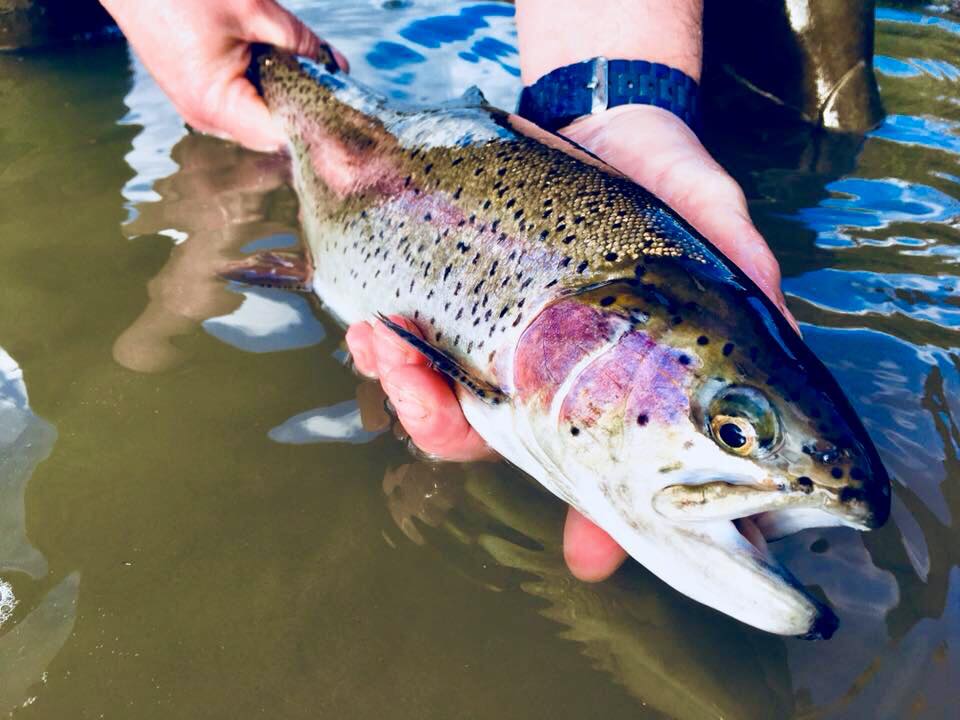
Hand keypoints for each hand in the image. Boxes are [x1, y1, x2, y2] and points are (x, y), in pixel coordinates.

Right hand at [100, 0, 347, 151]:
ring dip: (289, 104)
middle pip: (272, 133)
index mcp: (215, 103)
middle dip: (309, 121)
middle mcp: (204, 115)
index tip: (353, 134)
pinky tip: (288, 75)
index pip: (281, 135)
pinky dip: (268, 92)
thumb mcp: (252, 9)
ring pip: (259, 119)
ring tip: (321, 91)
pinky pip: (241, 104)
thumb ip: (300, 42)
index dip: (318, 135)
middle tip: (349, 116)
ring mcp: (197, 106)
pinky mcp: (196, 91)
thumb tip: (337, 66)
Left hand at [346, 105, 794, 582]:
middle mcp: (553, 380)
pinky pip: (414, 340)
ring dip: (403, 388)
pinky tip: (377, 324)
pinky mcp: (460, 300)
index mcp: (618, 391)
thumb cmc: (672, 190)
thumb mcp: (720, 240)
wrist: (611, 119)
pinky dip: (388, 343)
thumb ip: (750, 301)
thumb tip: (783, 350)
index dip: (602, 520)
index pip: (611, 472)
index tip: (590, 557)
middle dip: (448, 431)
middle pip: (496, 443)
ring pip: (441, 401)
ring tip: (384, 346)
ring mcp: (502, 343)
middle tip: (426, 399)